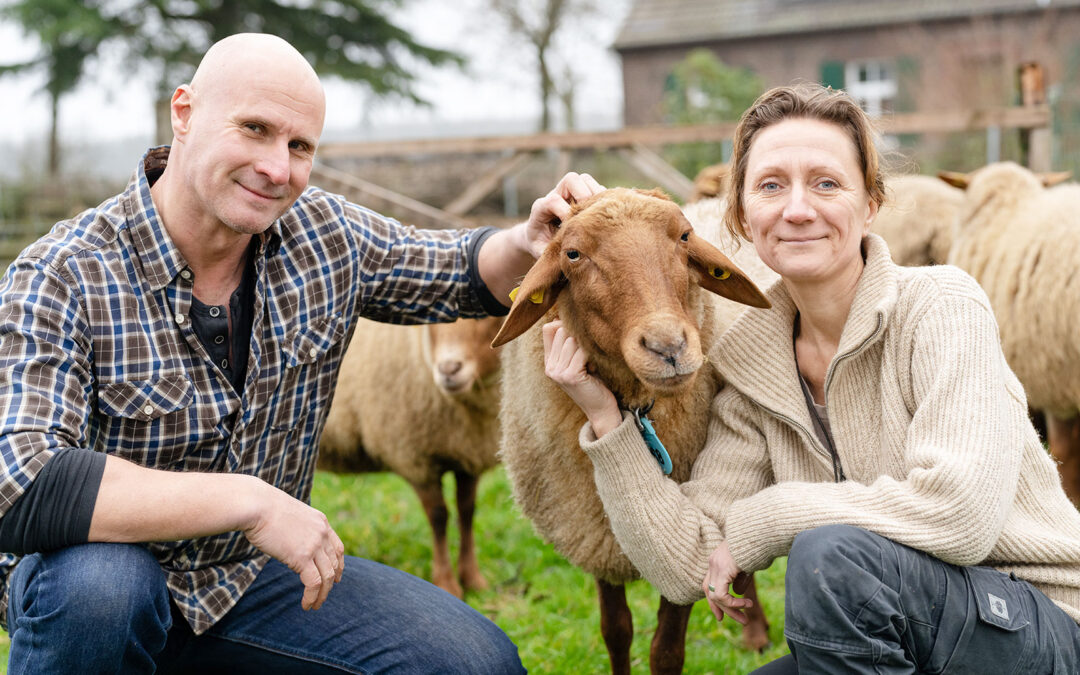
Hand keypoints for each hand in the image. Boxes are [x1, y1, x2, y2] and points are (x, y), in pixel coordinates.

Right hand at [243, 482, 345, 610]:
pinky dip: (312, 596)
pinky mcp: (302, 557)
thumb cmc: (264, 508)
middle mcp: (322, 533)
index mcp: (321, 521)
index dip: (339, 564)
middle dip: (331, 583)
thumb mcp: (290, 516)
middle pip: (334, 564)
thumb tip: (292, 544)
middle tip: (323, 596)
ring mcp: (314, 545)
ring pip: (327, 576)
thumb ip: (298, 530)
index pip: (337, 547)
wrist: (256, 505)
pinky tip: (306, 604)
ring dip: (322, 594)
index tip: (337, 577)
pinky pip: (313, 582)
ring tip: (315, 606)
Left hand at [524, 172, 604, 257]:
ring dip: (595, 195)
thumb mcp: (540, 252)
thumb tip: (569, 256)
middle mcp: (556, 194)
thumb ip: (550, 253)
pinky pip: (597, 188)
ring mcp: (571, 192)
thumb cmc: (540, 246)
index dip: (564, 213)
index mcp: (541, 207)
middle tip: (588, 216)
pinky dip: (604, 200)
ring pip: (586, 180)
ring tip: (599, 215)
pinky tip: (605, 216)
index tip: (571, 230)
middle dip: (583, 196)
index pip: (553, 200)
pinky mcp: (584, 194)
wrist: (539, 237)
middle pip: (571, 179)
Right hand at [543, 319, 620, 436]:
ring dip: (587, 346)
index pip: (548, 329)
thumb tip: (565, 317)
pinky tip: (595, 367)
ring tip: (592, 361)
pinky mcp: (570, 376)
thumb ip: (570, 345)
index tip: (579, 332)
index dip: (563, 324)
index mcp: (549, 363)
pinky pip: (581, 352)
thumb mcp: (578, 362)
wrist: (600, 410)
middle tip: (589, 352)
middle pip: (561, 331)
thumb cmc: (593, 383)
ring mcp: (558, 372)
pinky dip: (591, 355)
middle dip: (579, 335)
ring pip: (571, 340)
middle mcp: (550, 367)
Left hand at [702, 540, 753, 623]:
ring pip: (715, 596)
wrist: (758, 533)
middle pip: (710, 593)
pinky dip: (732, 603)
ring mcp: (715, 566)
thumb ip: (739, 579)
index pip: (707, 585)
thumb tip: (738, 593)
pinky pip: (721, 595)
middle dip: (723, 610)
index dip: (713, 602)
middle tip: (739, 621)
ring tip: (745, 617)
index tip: (721, 615)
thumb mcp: (745, 566)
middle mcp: (712, 563)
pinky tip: (746, 604)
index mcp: (716, 561)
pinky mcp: (722, 570)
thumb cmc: (755, 547)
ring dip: (731, 610)